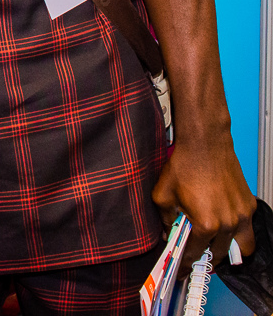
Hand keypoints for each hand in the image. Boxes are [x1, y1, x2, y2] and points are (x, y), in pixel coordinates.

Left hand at [152, 129, 256, 264]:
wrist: (205, 143)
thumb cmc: (184, 164)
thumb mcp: (163, 194)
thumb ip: (164, 218)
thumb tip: (167, 231)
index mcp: (206, 224)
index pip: (196, 253)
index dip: (186, 262)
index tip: (182, 268)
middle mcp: (228, 223)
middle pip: (219, 253)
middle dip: (206, 256)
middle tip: (195, 252)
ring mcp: (242, 215)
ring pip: (241, 247)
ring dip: (227, 248)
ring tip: (213, 241)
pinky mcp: (249, 205)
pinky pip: (246, 227)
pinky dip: (237, 230)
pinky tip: (222, 221)